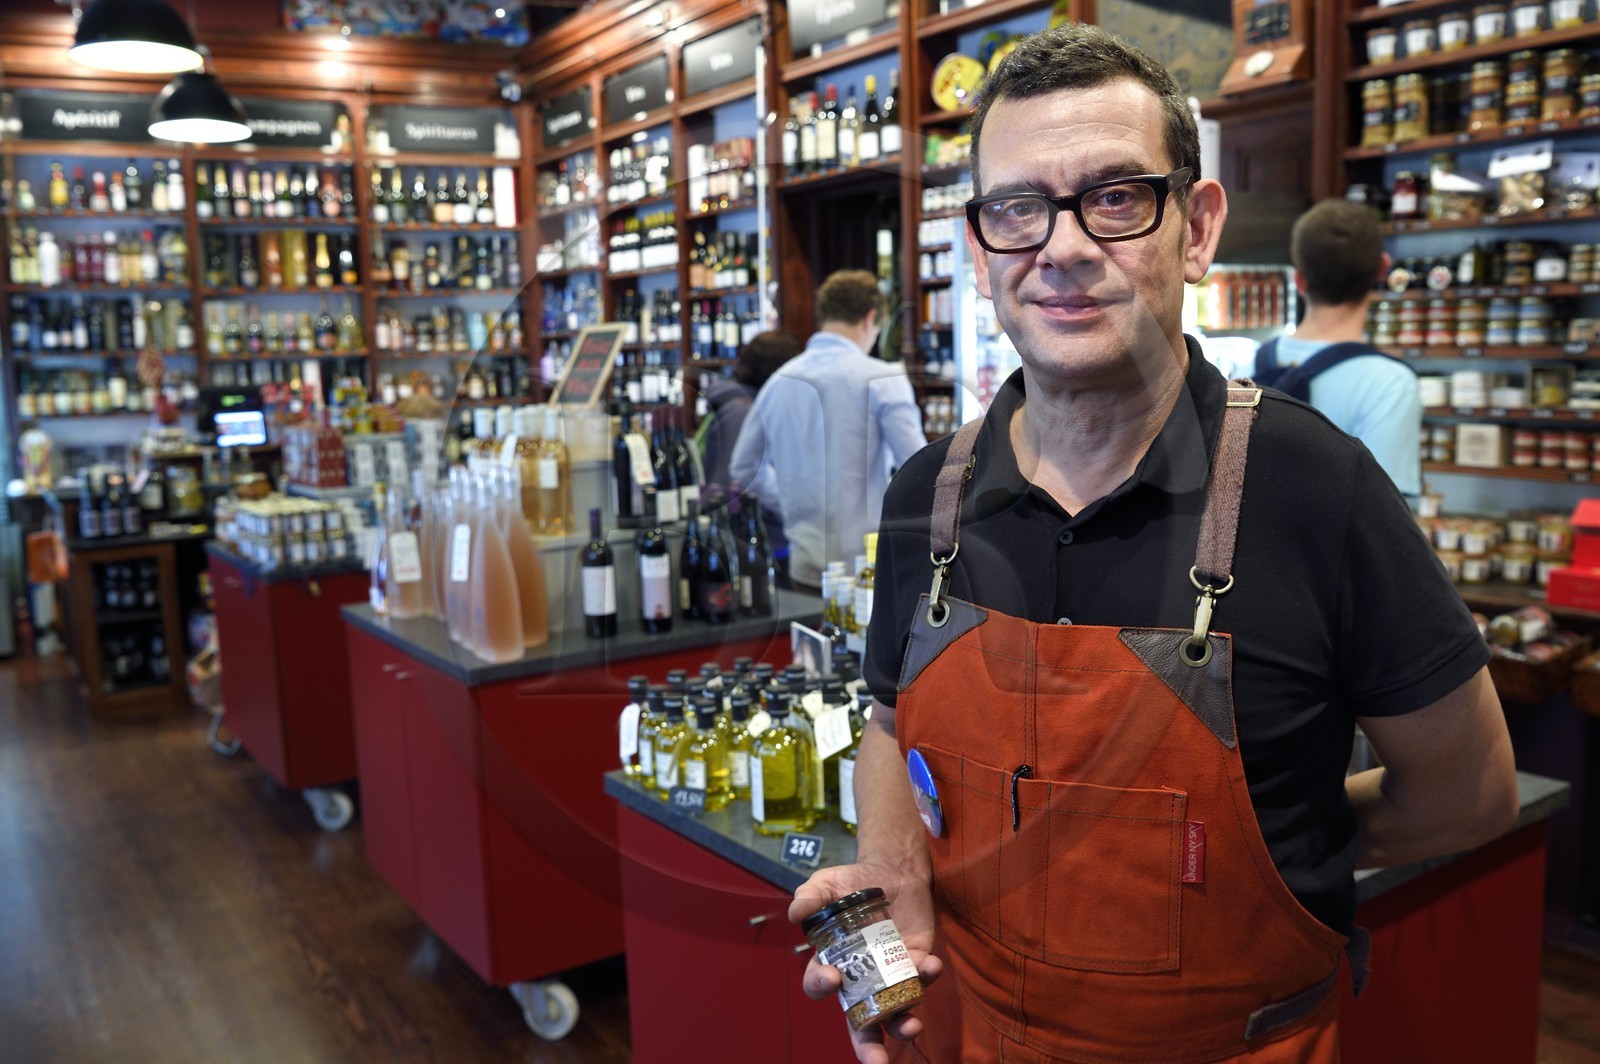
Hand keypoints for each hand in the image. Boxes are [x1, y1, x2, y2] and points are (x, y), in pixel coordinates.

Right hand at [789, 861, 942, 1063]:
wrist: (893, 868)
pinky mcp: (917, 962)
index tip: (832, 976)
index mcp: (833, 963)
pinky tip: (930, 966)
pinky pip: (923, 979)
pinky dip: (927, 977)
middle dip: (868, 1047)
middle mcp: (862, 979)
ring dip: (904, 1025)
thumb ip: (810, 896)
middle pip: (861, 1023)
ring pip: (896, 1012)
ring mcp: (891, 975)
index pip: (821, 987)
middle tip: (876, 1063)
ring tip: (911, 1028)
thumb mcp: (826, 883)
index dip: (822, 987)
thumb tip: (796, 914)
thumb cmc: (852, 882)